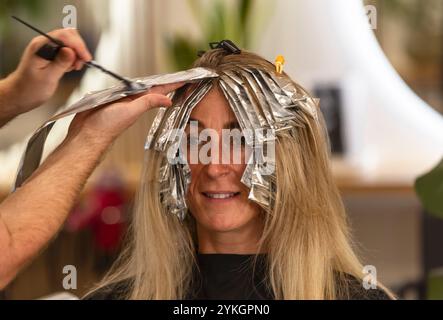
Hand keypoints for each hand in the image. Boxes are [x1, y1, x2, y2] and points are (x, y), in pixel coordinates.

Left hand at [5, 28, 91, 114]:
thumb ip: (59, 63)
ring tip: (75, 66)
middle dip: (78, 48)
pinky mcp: (53, 54)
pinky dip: (73, 57)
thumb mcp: (47, 77)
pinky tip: (70, 67)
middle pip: (68, 36)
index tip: (85, 58)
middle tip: (82, 62)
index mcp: (40, 47)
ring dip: (77, 53)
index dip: (77, 45)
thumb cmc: (30, 88)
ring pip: (69, 42)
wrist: (22, 94)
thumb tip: (70, 51)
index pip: (63, 36)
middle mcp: (44, 44)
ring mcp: (48, 49)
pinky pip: (67, 50)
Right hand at [67, 82, 183, 145]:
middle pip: (151, 88)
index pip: (160, 91)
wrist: (87, 134)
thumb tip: (168, 100)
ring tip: (163, 80)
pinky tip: (134, 85)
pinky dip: (128, 86)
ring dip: (149, 84)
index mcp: (140, 103)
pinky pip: (121, 90)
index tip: (186, 80)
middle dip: (164, 82)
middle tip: (179, 77)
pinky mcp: (108, 100)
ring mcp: (121, 101)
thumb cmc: (108, 125)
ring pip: (137, 88)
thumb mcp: (131, 111)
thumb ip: (147, 103)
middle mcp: (132, 101)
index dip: (173, 85)